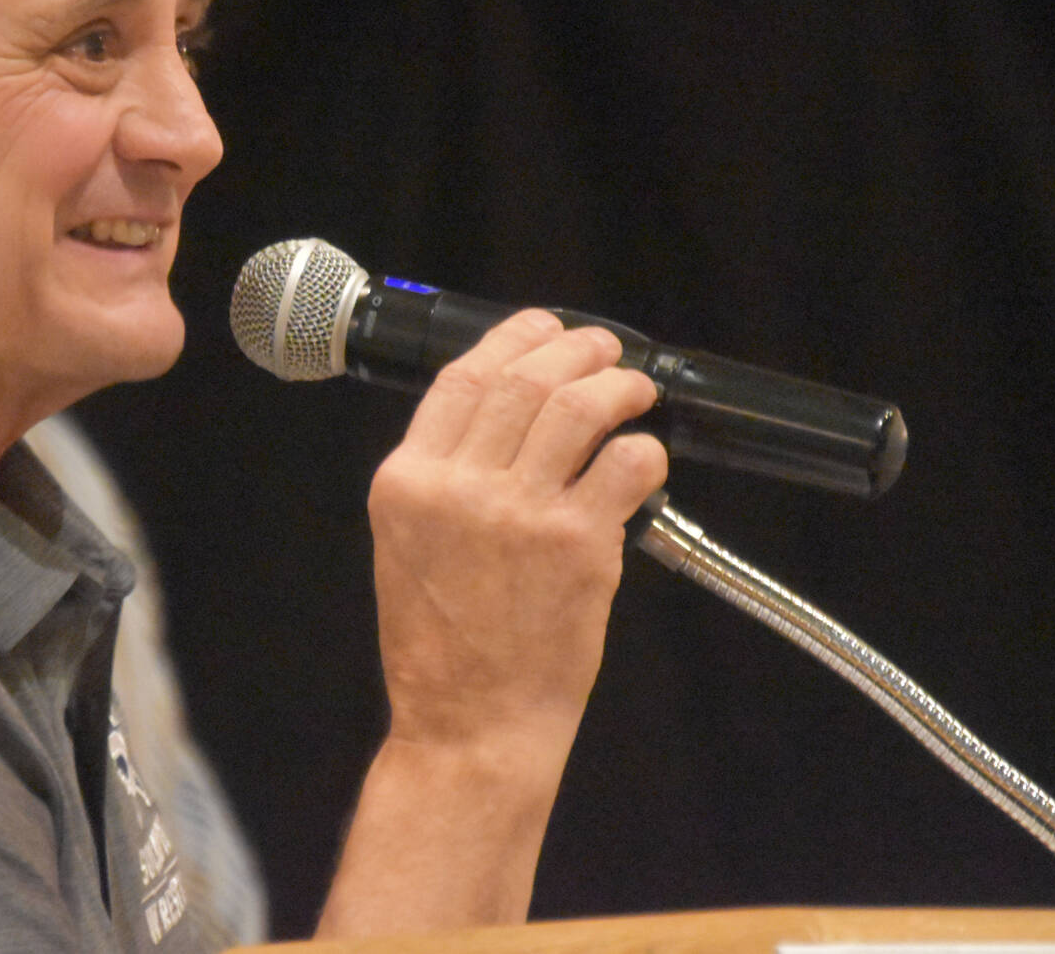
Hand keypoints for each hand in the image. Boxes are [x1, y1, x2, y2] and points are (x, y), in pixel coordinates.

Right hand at [318, 310, 666, 934]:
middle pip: (525, 380)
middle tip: (604, 352)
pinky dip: (645, 452)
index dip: (512, 340)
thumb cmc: (442, 648)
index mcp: (406, 482)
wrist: (469, 727)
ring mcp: (518, 514)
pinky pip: (625, 466)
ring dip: (616, 387)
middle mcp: (457, 488)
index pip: (462, 379)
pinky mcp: (577, 546)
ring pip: (578, 408)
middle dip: (575, 351)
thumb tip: (509, 412)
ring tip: (634, 390)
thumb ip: (444, 477)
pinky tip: (648, 458)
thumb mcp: (408, 545)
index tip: (543, 327)